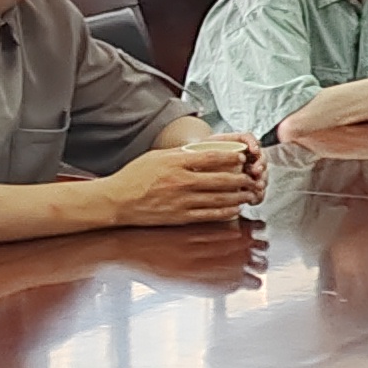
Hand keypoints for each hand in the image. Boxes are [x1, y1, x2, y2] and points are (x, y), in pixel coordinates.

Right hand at [110, 138, 261, 227]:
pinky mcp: (180, 217)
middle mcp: (181, 182)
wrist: (117, 201)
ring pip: (219, 198)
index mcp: (176, 163)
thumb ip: (182, 154)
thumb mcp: (157, 157)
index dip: (232, 158)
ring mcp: (182, 201)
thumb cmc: (135, 177)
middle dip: (241, 179)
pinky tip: (234, 208)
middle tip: (251, 177)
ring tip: (248, 193)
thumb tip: (205, 150)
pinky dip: (225, 211)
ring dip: (238, 196)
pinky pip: (209, 215)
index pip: (212, 158)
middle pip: (221, 179)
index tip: (242, 158)